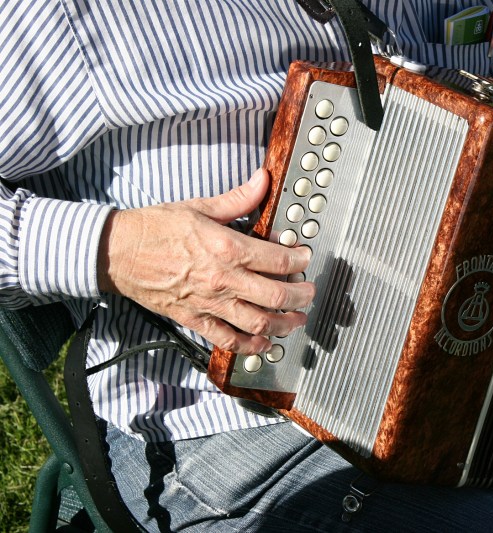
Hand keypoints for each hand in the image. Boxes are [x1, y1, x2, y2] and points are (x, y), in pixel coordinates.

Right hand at [97, 169, 314, 354]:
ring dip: (283, 324)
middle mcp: (222, 279)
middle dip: (300, 297)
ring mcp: (209, 303)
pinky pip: (227, 340)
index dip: (299, 261)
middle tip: (309, 293)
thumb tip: (263, 180)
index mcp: (227, 248)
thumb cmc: (155, 228)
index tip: (305, 258)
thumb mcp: (200, 207)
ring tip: (296, 321)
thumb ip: (238, 199)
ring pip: (258, 322)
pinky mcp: (194, 319)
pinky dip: (249, 346)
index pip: (277, 260)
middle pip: (276, 296)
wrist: (116, 252)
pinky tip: (264, 344)